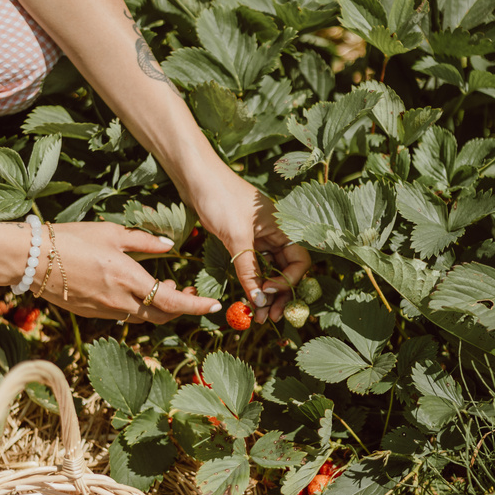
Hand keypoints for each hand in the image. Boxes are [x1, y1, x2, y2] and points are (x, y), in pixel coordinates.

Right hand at [33, 221, 221, 323]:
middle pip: (162, 316)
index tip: (214, 305)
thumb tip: (169, 247)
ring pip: (143, 318)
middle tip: (187, 292)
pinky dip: (137, 307)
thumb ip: (144, 242)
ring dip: (158, 308)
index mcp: (129, 279)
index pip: (173, 303)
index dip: (196, 306)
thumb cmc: (71, 239)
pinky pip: (123, 315)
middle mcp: (120, 301)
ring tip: (164, 288)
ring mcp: (105, 311)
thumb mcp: (112, 233)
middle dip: (180, 308)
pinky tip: (136, 291)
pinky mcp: (92, 314)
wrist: (30, 259)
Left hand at [190, 171, 310, 322]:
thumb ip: (250, 270)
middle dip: (278, 295)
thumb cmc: (220, 198)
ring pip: (270, 271)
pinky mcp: (243, 240)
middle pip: (286, 270)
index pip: (299, 262)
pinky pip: (254, 265)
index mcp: (284, 227)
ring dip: (264, 293)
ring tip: (256, 316)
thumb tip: (260, 301)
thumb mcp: (237, 237)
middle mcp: (276, 233)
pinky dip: (252, 282)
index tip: (268, 292)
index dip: (288, 281)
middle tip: (267, 319)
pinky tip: (247, 297)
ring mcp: (260, 237)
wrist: (195, 176)